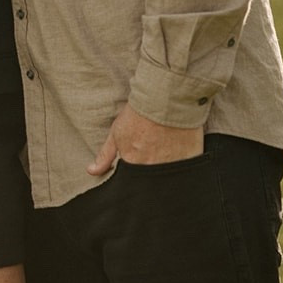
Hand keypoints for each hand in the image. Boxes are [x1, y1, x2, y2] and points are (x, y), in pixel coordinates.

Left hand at [87, 102, 203, 176]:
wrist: (165, 97)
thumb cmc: (139, 114)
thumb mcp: (117, 131)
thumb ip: (106, 155)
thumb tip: (91, 171)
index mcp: (134, 164)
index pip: (132, 183)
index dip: (134, 180)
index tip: (138, 171)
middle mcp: (153, 169)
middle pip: (150, 184)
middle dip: (149, 179)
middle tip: (152, 161)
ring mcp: (173, 167)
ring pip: (168, 182)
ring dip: (165, 176)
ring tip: (166, 159)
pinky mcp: (190, 161)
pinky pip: (185, 173)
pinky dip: (182, 171)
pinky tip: (180, 161)